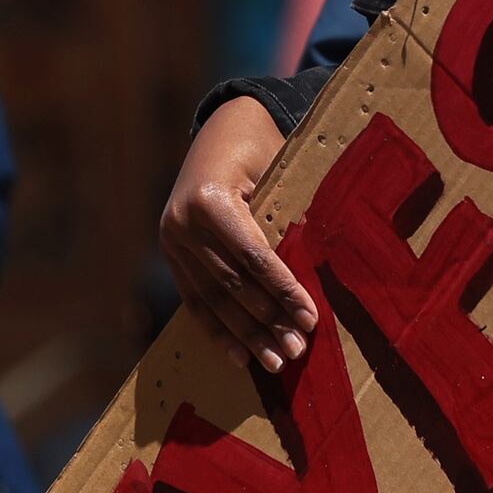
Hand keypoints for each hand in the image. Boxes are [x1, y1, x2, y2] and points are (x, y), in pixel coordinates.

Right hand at [157, 101, 312, 375]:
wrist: (220, 129)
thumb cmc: (263, 149)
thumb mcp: (280, 172)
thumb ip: (290, 217)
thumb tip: (320, 271)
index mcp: (210, 199)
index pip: (253, 256)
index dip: (283, 290)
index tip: (310, 318)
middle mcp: (182, 223)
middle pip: (232, 284)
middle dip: (267, 321)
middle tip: (296, 351)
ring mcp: (171, 241)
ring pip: (213, 299)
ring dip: (246, 335)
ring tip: (275, 362)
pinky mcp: (171, 254)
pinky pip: (195, 299)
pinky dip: (218, 330)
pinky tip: (239, 356)